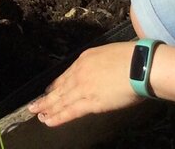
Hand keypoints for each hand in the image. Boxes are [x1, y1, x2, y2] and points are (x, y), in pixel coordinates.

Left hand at [26, 42, 143, 127]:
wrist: (140, 64)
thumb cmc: (133, 57)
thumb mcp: (109, 53)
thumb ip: (100, 63)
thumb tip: (100, 71)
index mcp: (84, 59)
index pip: (66, 75)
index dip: (56, 85)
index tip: (48, 90)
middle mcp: (79, 73)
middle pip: (59, 89)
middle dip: (46, 98)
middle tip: (34, 106)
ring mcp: (83, 88)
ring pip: (61, 101)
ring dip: (48, 108)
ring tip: (37, 114)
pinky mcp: (91, 102)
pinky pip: (70, 111)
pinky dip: (58, 117)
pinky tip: (49, 121)